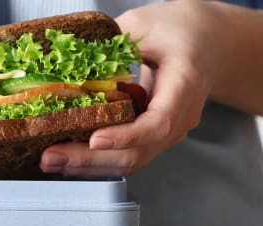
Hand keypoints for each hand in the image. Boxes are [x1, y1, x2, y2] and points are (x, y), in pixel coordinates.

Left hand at [40, 2, 228, 176]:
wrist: (211, 43)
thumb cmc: (181, 30)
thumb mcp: (146, 23)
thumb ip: (112, 41)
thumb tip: (71, 58)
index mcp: (185, 84)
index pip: (159, 122)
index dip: (126, 136)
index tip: (95, 139)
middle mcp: (181, 116)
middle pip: (139, 151)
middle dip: (92, 159)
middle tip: (52, 156)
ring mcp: (170, 130)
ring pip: (133, 159)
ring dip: (91, 165)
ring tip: (51, 161)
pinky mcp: (156, 136)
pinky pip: (130, 154)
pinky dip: (99, 160)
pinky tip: (69, 157)